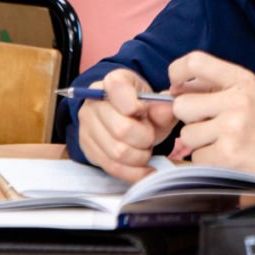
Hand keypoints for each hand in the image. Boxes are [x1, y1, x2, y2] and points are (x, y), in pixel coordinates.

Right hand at [75, 67, 177, 182]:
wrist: (126, 116)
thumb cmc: (143, 106)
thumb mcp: (157, 101)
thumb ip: (164, 106)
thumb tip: (167, 110)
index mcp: (113, 81)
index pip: (117, 87)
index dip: (137, 105)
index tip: (145, 111)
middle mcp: (94, 101)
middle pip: (121, 129)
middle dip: (144, 138)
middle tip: (150, 135)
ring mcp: (87, 126)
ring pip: (117, 153)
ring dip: (140, 156)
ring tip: (146, 149)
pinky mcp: (88, 148)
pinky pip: (112, 168)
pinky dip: (134, 173)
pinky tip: (146, 169)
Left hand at [166, 52, 254, 182]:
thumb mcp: (246, 93)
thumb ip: (212, 86)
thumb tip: (170, 90)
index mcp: (242, 79)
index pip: (195, 61)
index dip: (177, 72)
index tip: (177, 86)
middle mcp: (238, 100)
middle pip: (181, 104)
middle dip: (189, 118)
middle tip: (209, 123)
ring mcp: (233, 128)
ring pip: (186, 134)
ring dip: (198, 142)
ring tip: (222, 141)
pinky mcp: (228, 154)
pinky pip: (196, 157)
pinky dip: (206, 160)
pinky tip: (226, 155)